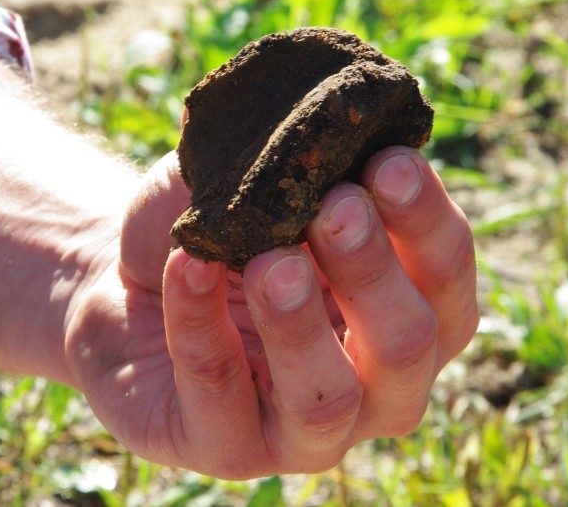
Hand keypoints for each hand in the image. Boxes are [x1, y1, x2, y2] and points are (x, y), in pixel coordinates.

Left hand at [65, 145, 477, 478]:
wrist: (119, 281)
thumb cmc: (211, 228)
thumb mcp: (251, 180)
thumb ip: (293, 159)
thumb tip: (328, 120)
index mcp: (400, 316)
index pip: (447, 284)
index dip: (428, 224)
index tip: (388, 160)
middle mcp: (371, 387)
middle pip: (409, 347)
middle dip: (373, 270)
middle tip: (335, 207)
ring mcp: (299, 431)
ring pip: (327, 400)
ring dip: (300, 322)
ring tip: (269, 260)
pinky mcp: (223, 446)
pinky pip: (218, 391)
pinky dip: (200, 321)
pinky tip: (185, 263)